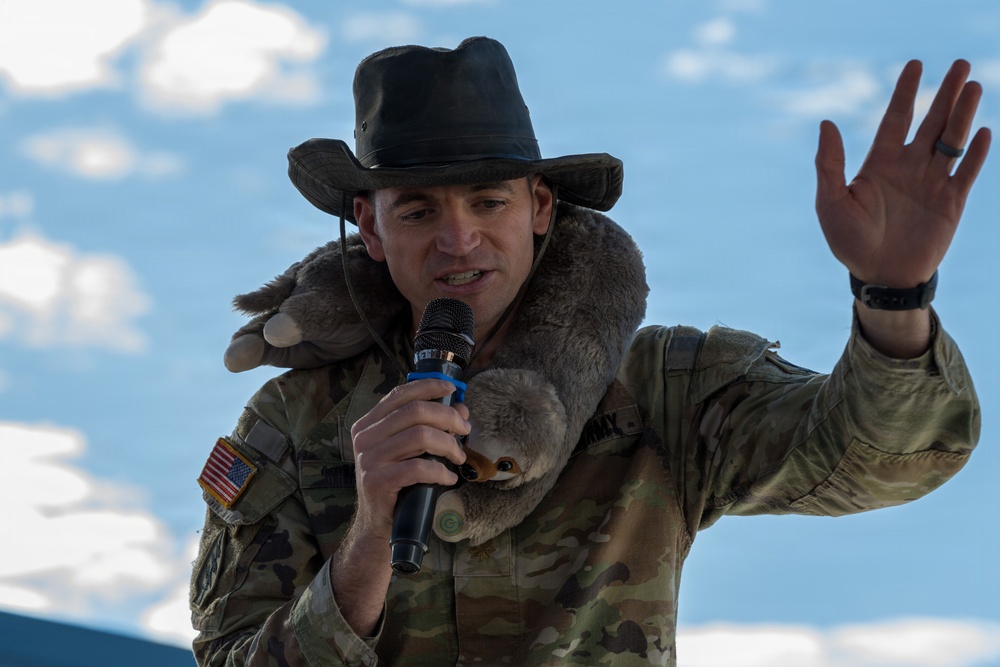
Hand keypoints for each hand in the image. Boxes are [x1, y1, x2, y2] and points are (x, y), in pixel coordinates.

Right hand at [331, 379, 468, 635]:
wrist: (377, 528)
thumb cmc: (398, 485)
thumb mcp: (411, 452)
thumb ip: (431, 427)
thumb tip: (461, 408)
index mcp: (368, 424)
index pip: (400, 394)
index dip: (429, 387)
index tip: (453, 390)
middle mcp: (364, 437)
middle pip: (415, 411)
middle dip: (448, 417)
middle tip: (465, 429)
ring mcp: (368, 459)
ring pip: (420, 436)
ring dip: (448, 444)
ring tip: (459, 456)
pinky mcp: (377, 482)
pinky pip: (419, 467)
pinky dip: (441, 471)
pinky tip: (449, 478)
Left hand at [815, 59, 990, 287]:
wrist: (879, 276)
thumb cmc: (849, 241)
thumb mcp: (831, 202)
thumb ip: (829, 164)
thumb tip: (826, 123)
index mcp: (880, 163)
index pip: (896, 119)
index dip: (906, 92)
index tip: (915, 64)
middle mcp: (909, 167)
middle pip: (932, 122)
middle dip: (945, 93)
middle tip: (960, 64)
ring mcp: (932, 183)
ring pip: (952, 141)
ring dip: (963, 114)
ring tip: (973, 86)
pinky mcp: (951, 203)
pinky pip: (967, 173)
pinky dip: (975, 154)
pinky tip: (983, 132)